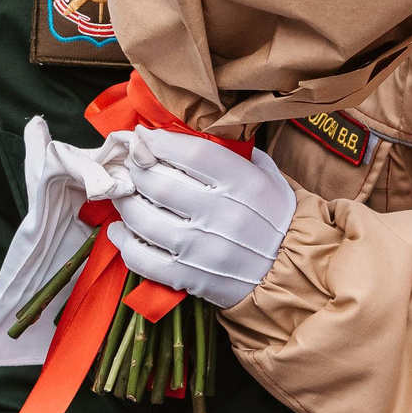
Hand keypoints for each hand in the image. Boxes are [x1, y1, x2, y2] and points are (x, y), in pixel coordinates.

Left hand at [104, 130, 297, 308]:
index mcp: (244, 184)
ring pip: (143, 220)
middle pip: (159, 184)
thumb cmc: (276, 218)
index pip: (191, 152)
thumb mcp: (267, 175)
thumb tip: (180, 134)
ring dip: (125, 203)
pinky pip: (142, 259)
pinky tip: (121, 231)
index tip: (141, 137)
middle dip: (135, 169)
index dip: (158, 141)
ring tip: (123, 193)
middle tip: (129, 164)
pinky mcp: (190, 278)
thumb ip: (231, 154)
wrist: (291, 272)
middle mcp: (222, 215)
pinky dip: (124, 242)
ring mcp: (203, 250)